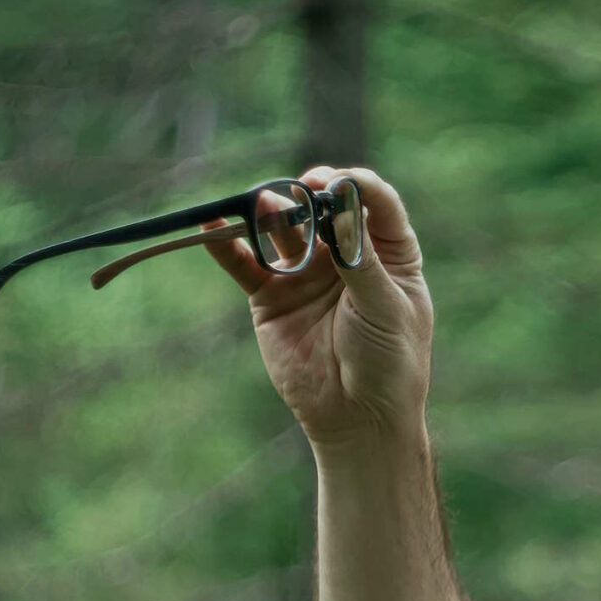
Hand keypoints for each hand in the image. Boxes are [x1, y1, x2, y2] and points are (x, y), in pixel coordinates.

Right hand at [203, 165, 433, 452]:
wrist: (358, 419)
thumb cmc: (388, 362)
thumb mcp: (383, 306)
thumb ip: (360, 257)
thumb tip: (340, 203)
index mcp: (388, 252)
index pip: (373, 203)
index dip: (355, 185)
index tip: (337, 181)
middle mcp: (345, 254)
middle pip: (322, 208)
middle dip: (308, 195)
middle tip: (298, 191)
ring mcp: (305, 273)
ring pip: (282, 230)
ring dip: (270, 213)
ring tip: (260, 205)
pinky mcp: (271, 296)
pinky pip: (245, 264)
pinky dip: (226, 244)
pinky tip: (212, 226)